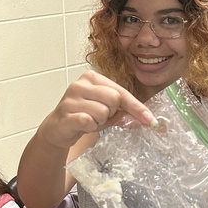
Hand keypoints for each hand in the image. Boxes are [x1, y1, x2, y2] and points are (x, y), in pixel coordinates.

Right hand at [40, 71, 154, 148]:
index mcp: (92, 78)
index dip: (137, 107)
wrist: (57, 129)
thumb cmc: (83, 116)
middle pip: (114, 99)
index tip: (150, 120)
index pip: (121, 92)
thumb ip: (123, 112)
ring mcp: (71, 97)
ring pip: (102, 111)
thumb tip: (144, 118)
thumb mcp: (105, 112)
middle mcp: (80, 84)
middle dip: (112, 113)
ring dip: (100, 122)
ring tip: (90, 121)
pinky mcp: (65, 113)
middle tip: (101, 117)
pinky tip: (83, 125)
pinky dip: (90, 127)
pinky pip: (89, 121)